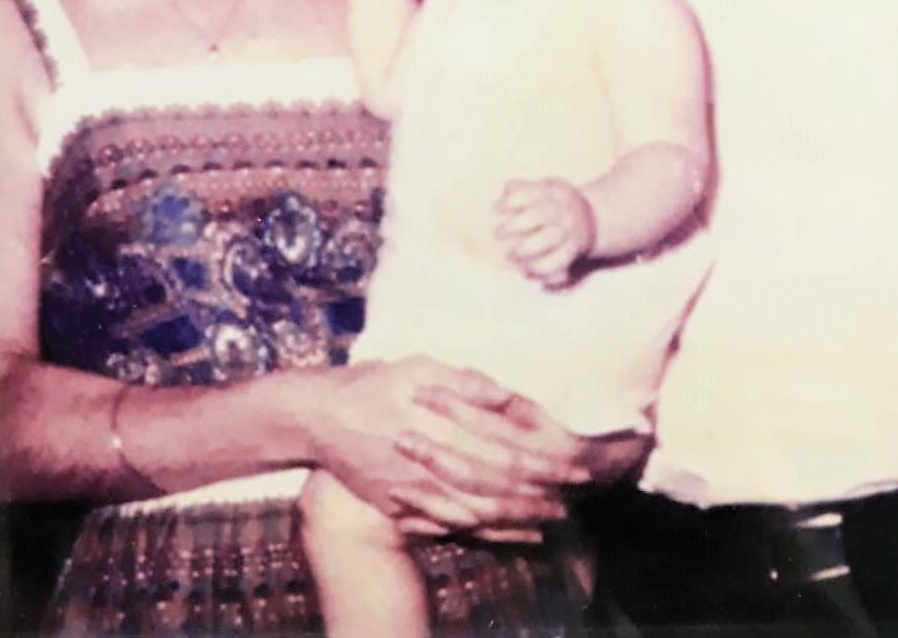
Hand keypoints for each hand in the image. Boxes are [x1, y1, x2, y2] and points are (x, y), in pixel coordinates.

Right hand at [306, 356, 581, 536]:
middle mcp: (432, 464)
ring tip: (551, 519)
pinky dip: (483, 532)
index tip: (573, 465)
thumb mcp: (418, 366)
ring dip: (516, 517)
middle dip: (538, 493)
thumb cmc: (373, 383)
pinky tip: (508, 534)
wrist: (319, 417)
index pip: (503, 450)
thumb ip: (465, 382)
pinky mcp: (402, 506)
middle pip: (495, 486)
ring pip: (475, 512)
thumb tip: (507, 396)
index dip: (541, 460)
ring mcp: (415, 491)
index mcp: (441, 426)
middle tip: (574, 496)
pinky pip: (449, 526)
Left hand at [494, 177, 595, 288]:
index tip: (496, 209)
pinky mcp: (573, 252)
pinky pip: (559, 263)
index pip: (531, 192)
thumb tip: (502, 195)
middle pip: (541, 214)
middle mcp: (564, 210)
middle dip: (515, 225)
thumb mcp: (542, 188)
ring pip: (550, 238)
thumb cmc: (555, 203)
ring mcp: (571, 231)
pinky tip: (526, 271)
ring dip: (526, 249)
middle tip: (498, 234)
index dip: (511, 201)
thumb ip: (520, 188)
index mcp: (555, 192)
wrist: (593, 219)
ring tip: (509, 255)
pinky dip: (541, 270)